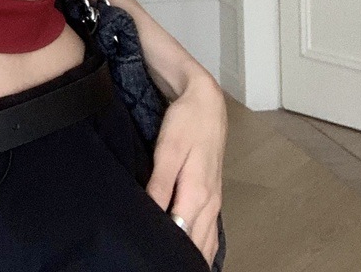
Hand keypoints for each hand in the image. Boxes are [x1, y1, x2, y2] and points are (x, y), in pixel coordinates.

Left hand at [145, 72, 226, 266]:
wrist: (207, 105)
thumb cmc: (186, 124)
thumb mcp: (168, 149)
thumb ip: (160, 183)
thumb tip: (151, 213)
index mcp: (197, 194)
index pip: (181, 234)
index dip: (164, 245)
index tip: (145, 249)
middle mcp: (209, 204)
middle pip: (195, 244)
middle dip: (177, 254)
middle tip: (151, 256)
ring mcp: (214, 203)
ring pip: (205, 243)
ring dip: (190, 253)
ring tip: (167, 258)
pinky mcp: (213, 199)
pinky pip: (210, 234)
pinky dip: (200, 247)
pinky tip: (189, 252)